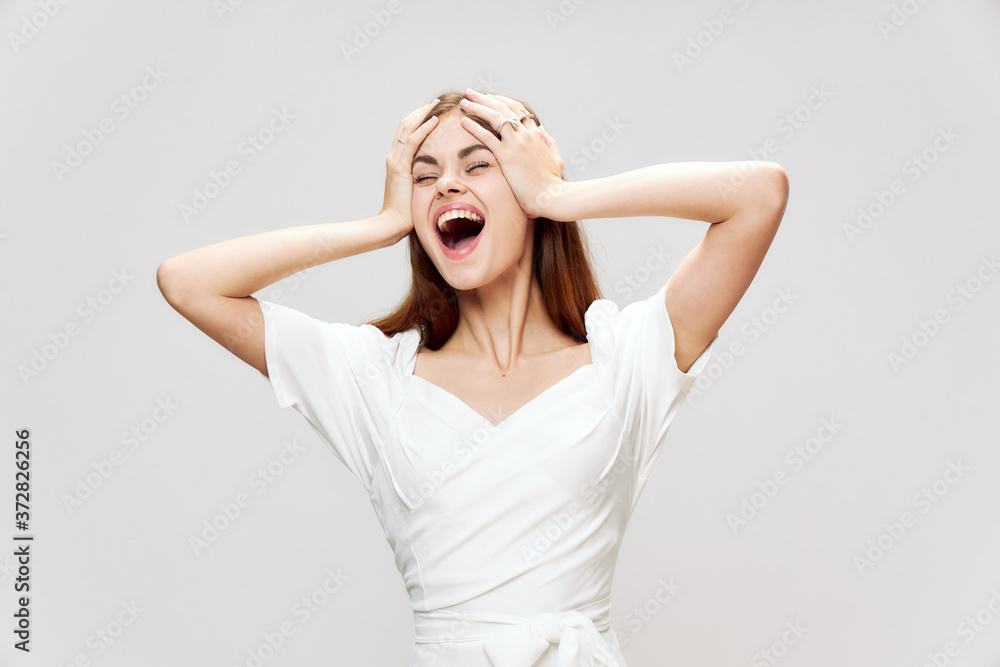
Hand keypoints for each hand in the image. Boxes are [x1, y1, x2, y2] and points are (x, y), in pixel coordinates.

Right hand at [379, 98, 439, 236]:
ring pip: (407, 129)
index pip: (407, 134)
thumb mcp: (417, 191)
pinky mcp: (399, 167)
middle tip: (435, 102)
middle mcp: (394, 157)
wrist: (392, 224)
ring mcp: (395, 161)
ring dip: (422, 115)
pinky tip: (434, 120)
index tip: (433, 112)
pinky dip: (423, 129)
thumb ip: (424, 180)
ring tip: (435, 104)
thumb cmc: (407, 213)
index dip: (419, 121)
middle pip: (406, 125)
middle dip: (420, 112)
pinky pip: (412, 143)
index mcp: (398, 162)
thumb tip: (440, 178)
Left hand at [457, 90, 566, 219]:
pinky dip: (474, 127)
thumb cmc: (553, 183)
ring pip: (494, 117)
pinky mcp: (507, 157)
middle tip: (470, 93)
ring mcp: (516, 144)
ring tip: (464, 102)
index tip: (489, 98)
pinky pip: (487, 137)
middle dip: (485, 98)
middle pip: (503, 108)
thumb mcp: (556, 158)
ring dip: (477, 107)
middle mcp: (526, 135)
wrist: (552, 197)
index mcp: (536, 134)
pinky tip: (463, 121)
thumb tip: (543, 131)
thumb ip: (549, 143)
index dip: (501, 101)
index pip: (517, 110)